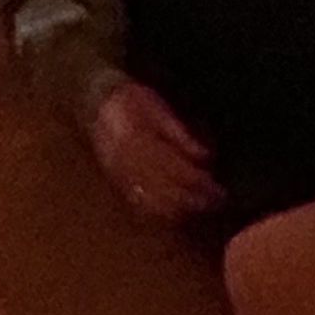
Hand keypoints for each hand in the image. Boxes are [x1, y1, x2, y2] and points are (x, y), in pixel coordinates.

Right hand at [86, 81, 222, 221]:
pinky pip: (140, 205)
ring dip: (182, 208)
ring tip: (204, 207)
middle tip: (218, 201)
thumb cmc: (132, 101)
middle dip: (194, 198)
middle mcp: (125, 160)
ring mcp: (119, 175)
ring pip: (153, 201)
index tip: (218, 187)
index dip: (197, 180)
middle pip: (165, 188)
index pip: (172, 166)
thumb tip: (205, 156)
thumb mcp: (156, 105)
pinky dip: (162, 213)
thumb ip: (179, 132)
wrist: (95, 102)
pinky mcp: (117, 184)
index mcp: (135, 137)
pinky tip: (180, 212)